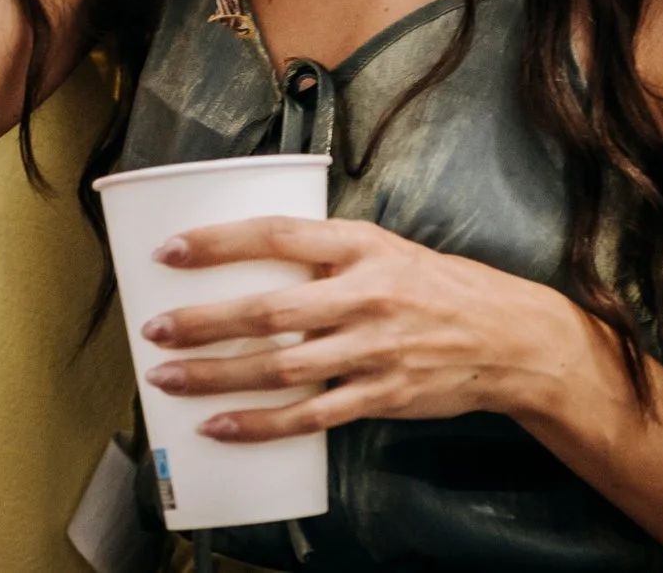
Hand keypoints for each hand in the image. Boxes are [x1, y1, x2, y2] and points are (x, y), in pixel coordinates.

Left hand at [138, 216, 592, 441]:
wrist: (509, 338)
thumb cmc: (437, 286)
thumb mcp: (385, 248)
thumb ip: (325, 255)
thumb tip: (250, 260)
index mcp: (361, 245)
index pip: (278, 236)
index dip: (219, 243)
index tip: (170, 251)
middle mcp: (365, 294)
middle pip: (268, 311)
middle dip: (202, 322)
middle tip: (153, 328)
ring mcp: (373, 349)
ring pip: (280, 367)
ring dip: (216, 375)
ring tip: (167, 378)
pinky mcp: (381, 395)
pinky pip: (309, 415)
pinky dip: (260, 424)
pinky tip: (220, 426)